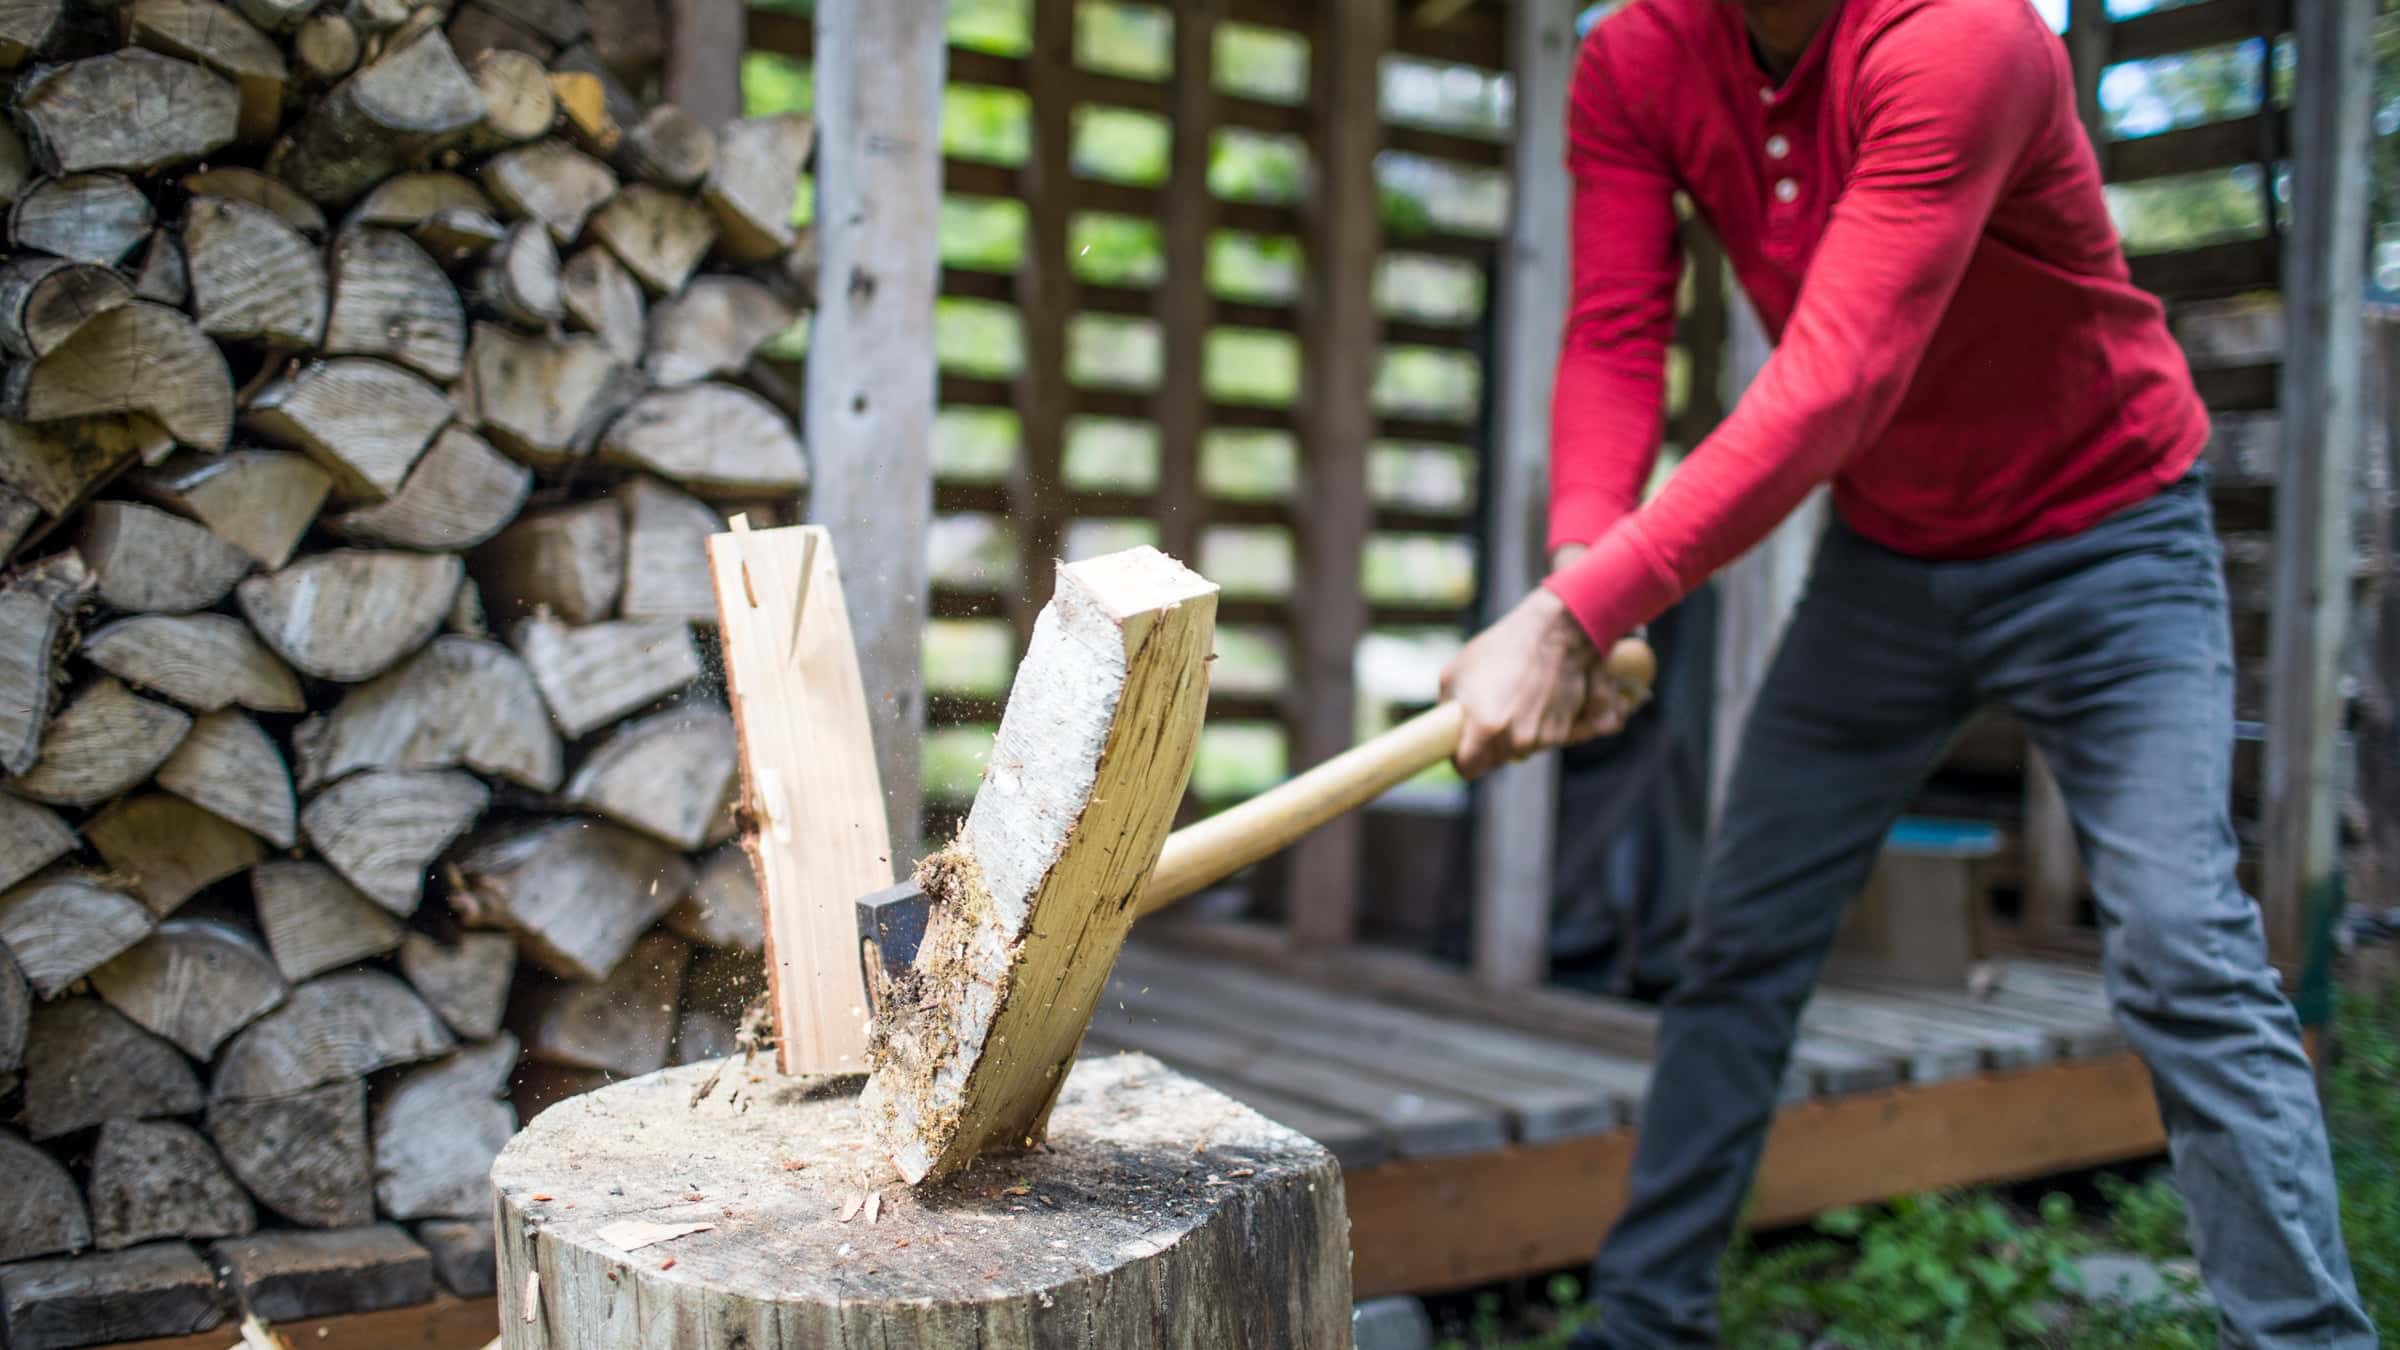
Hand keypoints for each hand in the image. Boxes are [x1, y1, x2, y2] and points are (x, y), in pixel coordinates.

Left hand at [1440, 586, 1616, 779]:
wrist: (1555, 632)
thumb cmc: (1501, 648)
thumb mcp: (1455, 673)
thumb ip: (1447, 711)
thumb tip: (1445, 731)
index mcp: (1486, 727)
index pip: (1467, 769)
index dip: (1461, 758)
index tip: (1461, 747)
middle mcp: (1517, 739)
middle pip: (1494, 762)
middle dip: (1489, 745)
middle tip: (1491, 711)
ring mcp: (1543, 738)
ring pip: (1519, 752)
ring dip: (1515, 735)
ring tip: (1515, 698)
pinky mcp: (1565, 732)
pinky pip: (1542, 740)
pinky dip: (1538, 727)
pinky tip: (1536, 699)